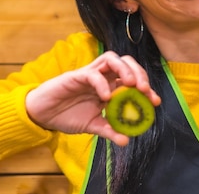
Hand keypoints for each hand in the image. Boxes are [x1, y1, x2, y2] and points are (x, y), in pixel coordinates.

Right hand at [25, 52, 160, 145]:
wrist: (43, 115)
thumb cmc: (68, 115)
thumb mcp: (93, 125)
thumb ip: (109, 130)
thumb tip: (126, 141)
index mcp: (110, 86)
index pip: (133, 80)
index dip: (146, 88)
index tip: (155, 102)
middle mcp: (103, 76)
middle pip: (126, 63)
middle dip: (139, 73)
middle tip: (146, 90)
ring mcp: (90, 73)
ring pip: (111, 58)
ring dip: (125, 69)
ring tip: (131, 84)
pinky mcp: (76, 75)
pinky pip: (92, 73)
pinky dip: (101, 82)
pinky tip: (106, 96)